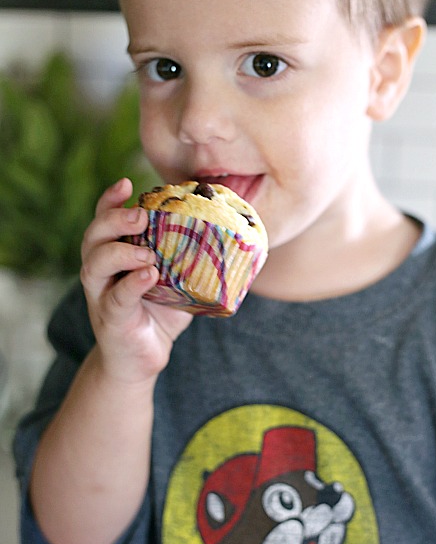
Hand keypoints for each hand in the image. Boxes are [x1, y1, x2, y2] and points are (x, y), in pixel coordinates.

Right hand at [80, 178, 192, 384]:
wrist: (143, 359)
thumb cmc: (161, 312)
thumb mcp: (176, 279)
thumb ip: (191, 257)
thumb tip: (235, 234)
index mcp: (114, 254)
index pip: (103, 220)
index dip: (110, 200)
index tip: (128, 184)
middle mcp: (100, 272)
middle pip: (93, 236)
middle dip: (113, 219)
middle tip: (141, 215)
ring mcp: (101, 296)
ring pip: (94, 265)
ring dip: (119, 252)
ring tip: (147, 253)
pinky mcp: (111, 320)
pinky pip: (116, 298)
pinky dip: (131, 285)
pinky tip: (149, 276)